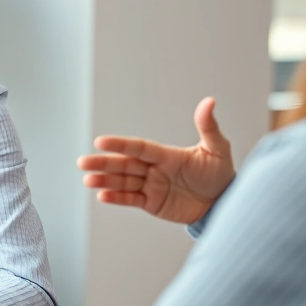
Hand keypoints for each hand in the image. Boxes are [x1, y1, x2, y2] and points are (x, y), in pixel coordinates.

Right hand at [77, 97, 234, 224]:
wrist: (223, 202)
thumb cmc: (221, 173)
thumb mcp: (217, 149)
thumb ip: (208, 127)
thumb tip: (209, 101)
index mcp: (166, 155)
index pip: (139, 148)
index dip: (121, 145)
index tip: (100, 142)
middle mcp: (155, 169)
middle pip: (125, 164)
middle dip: (103, 163)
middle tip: (82, 162)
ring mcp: (152, 186)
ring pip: (123, 182)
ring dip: (105, 181)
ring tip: (87, 180)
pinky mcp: (153, 203)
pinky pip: (131, 200)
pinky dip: (117, 198)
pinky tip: (102, 196)